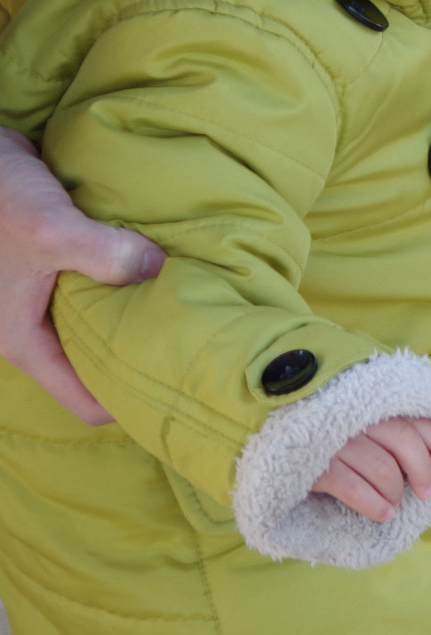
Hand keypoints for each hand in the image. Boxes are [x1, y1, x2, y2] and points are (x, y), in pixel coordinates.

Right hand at [0, 128, 165, 424]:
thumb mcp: (48, 228)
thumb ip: (103, 254)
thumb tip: (158, 270)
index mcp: (24, 340)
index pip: (84, 403)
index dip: (128, 406)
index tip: (181, 393)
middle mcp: (34, 327)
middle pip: (100, 368)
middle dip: (144, 359)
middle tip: (201, 352)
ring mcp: (47, 299)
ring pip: (105, 326)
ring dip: (140, 316)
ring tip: (194, 312)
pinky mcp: (61, 266)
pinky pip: (104, 290)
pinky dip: (132, 285)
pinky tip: (170, 273)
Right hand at [310, 416, 430, 522]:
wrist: (272, 449)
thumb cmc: (328, 444)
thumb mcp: (362, 434)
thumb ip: (394, 439)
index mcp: (368, 409)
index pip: (412, 420)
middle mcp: (353, 419)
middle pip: (402, 441)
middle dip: (422, 470)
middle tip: (427, 492)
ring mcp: (333, 441)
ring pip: (382, 468)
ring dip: (395, 492)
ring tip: (394, 505)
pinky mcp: (314, 466)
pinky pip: (353, 487)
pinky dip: (373, 504)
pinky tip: (383, 514)